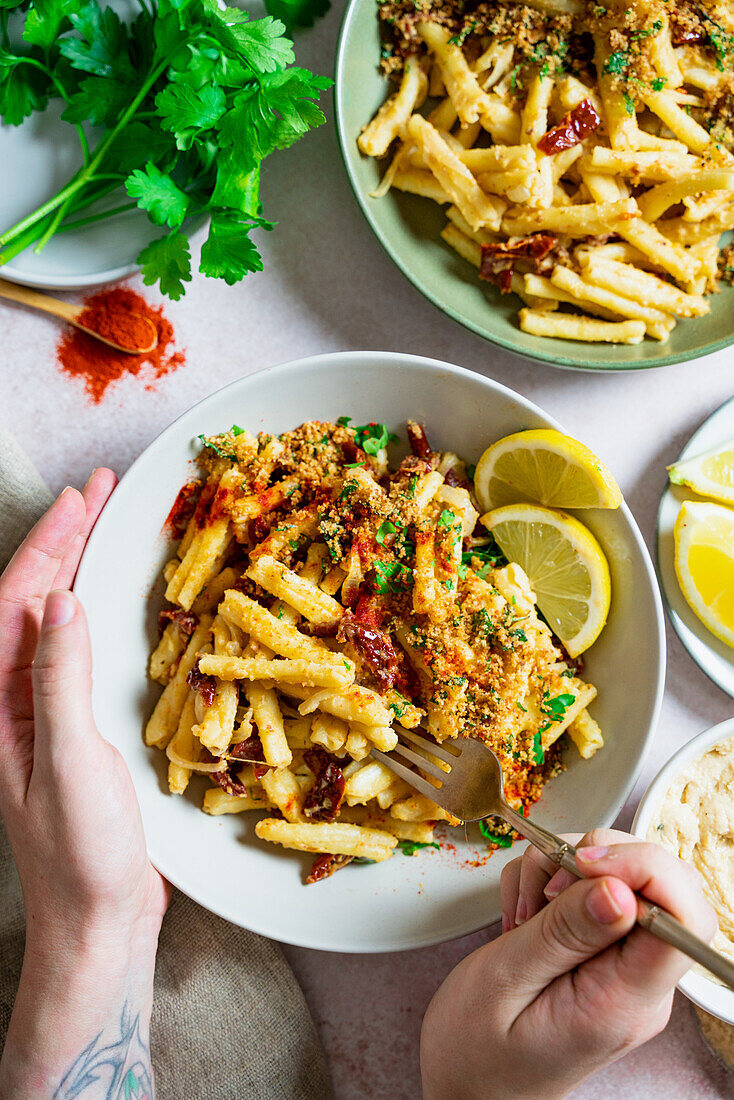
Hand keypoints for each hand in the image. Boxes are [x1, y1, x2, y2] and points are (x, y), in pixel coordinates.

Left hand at [0, 472, 168, 1096]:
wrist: (98, 922)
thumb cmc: (81, 855)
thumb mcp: (71, 764)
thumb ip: (59, 681)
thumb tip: (58, 601)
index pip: (14, 603)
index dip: (49, 544)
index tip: (85, 496)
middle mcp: (13, 701)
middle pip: (30, 602)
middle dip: (62, 540)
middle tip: (101, 490)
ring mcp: (42, 713)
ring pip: (55, 621)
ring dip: (78, 567)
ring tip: (106, 522)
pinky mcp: (75, 727)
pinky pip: (80, 650)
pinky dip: (98, 610)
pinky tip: (115, 597)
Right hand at [420, 829, 716, 1099]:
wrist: (465, 1082)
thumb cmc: (474, 1047)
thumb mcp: (506, 982)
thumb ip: (564, 933)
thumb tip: (620, 890)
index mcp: (623, 1001)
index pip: (682, 920)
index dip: (644, 870)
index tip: (583, 862)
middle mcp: (636, 983)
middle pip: (658, 886)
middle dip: (595, 859)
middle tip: (542, 887)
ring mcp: (620, 967)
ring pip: (620, 876)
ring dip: (562, 869)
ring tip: (522, 913)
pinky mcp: (600, 952)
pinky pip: (592, 889)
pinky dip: (549, 880)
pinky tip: (523, 916)